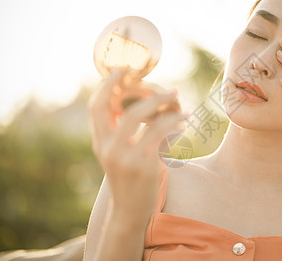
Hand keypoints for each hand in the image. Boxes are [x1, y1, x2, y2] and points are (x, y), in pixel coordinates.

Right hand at [88, 69, 186, 214]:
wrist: (130, 211)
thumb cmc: (128, 179)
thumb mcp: (118, 154)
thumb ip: (121, 131)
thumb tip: (142, 102)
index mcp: (99, 142)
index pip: (96, 106)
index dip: (108, 85)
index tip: (123, 69)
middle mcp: (108, 147)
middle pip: (125, 108)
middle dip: (148, 93)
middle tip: (171, 89)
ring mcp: (124, 157)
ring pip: (142, 117)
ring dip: (165, 106)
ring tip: (182, 104)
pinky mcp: (143, 165)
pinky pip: (160, 134)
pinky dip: (174, 124)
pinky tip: (184, 123)